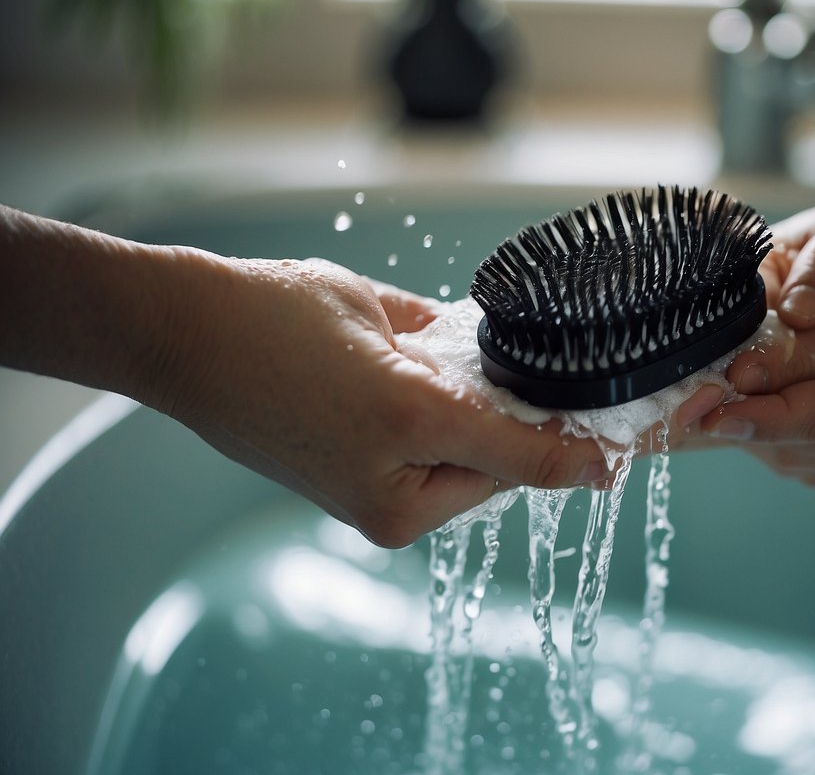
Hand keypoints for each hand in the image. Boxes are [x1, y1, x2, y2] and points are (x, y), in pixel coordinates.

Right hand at [158, 255, 606, 546]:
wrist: (180, 339)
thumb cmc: (270, 321)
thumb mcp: (384, 316)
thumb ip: (455, 345)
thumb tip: (503, 362)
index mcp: (409, 450)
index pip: (525, 457)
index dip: (581, 449)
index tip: (624, 451)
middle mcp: (394, 496)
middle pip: (501, 470)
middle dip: (533, 433)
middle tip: (572, 396)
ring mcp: (370, 509)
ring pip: (466, 476)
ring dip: (489, 439)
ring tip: (495, 387)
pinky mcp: (352, 506)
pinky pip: (429, 480)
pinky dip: (449, 447)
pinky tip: (449, 401)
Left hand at [699, 197, 814, 484]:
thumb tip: (788, 307)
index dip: (760, 410)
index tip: (704, 400)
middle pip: (798, 432)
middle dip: (751, 394)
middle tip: (720, 354)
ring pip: (789, 451)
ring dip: (760, 406)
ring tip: (777, 348)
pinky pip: (796, 453)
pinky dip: (772, 419)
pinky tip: (785, 376)